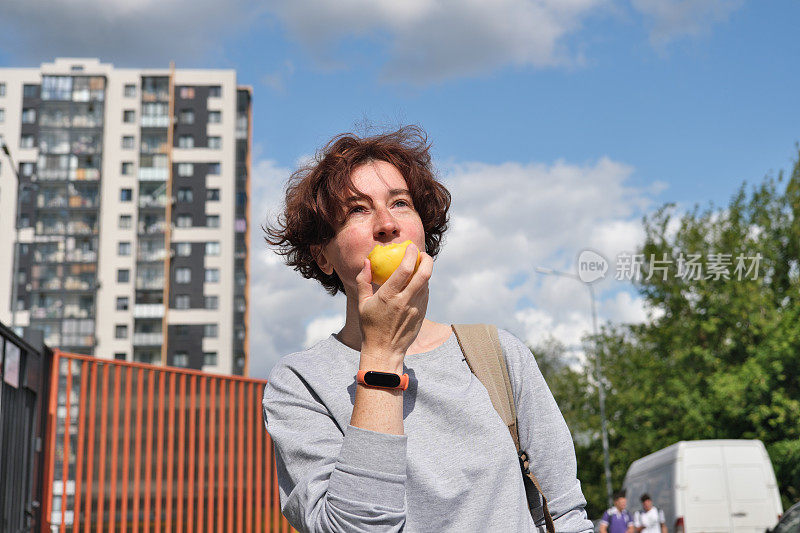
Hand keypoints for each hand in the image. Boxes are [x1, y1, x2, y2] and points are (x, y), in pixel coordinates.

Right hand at [355, 242, 432, 367]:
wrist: (385, 351)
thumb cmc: (370, 326)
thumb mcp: (362, 303)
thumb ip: (363, 280)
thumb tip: (367, 261)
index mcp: (389, 296)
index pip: (405, 269)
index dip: (410, 254)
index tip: (410, 246)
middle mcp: (405, 300)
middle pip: (424, 273)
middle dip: (426, 258)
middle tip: (422, 253)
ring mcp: (416, 308)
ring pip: (427, 283)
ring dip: (425, 270)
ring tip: (419, 265)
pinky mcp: (422, 314)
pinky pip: (426, 293)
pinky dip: (423, 284)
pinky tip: (417, 281)